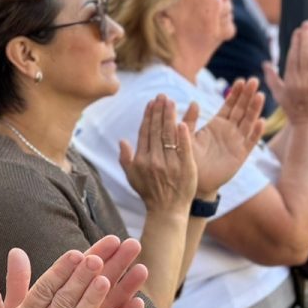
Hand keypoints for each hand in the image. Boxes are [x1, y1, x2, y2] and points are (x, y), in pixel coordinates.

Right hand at [119, 95, 199, 217]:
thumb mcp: (132, 177)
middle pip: (157, 130)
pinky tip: (183, 122)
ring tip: (171, 102)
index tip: (152, 103)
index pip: (145, 132)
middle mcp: (154, 160)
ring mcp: (170, 164)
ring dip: (169, 117)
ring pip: (169, 136)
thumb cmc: (149, 194)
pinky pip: (184, 149)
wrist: (166, 211)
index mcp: (141, 160)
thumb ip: (125, 158)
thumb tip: (121, 141)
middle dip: (159, 111)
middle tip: (162, 96)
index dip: (148, 116)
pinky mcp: (185, 168)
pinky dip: (183, 136)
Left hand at [191, 78, 265, 195]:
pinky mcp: (240, 155)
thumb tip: (193, 102)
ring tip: (259, 95)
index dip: (235, 93)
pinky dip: (256, 132)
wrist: (195, 182)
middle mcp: (229, 131)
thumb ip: (190, 121)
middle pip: (241, 110)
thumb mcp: (187, 137)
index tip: (241, 80)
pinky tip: (260, 122)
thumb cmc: (190, 159)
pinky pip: (250, 142)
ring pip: (248, 122)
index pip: (229, 105)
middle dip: (247, 95)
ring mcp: (236, 142)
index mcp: (217, 124)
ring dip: (254, 109)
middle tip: (253, 81)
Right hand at [262, 22, 307, 123]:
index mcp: (290, 82)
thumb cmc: (292, 108)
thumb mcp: (278, 94)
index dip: (296, 42)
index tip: (298, 31)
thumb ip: (272, 77)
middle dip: (307, 37)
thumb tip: (265, 63)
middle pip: (305, 54)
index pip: (294, 57)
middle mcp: (303, 81)